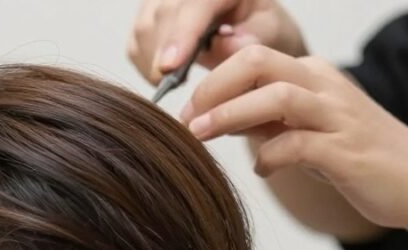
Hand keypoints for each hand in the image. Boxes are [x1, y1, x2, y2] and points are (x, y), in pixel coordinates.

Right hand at [128, 0, 305, 84]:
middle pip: (163, 14)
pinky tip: (168, 76)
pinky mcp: (148, 18)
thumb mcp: (270, 32)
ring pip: (144, 28)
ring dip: (155, 62)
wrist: (251, 27)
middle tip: (173, 84)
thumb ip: (252, 38)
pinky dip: (147, 66)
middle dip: (163, 53)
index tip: (171, 66)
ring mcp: (164, 1)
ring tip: (177, 79)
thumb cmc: (261, 28)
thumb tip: (225, 45)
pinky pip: (136, 44)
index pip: (194, 4)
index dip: (180, 35)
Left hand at [180, 45, 407, 233]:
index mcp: (311, 76)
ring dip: (230, 114)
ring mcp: (337, 116)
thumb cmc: (352, 156)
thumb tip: (211, 115)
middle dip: (213, 87)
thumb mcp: (300, 131)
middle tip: (184, 117)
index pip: (251, 57)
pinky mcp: (345, 151)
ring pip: (276, 96)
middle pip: (258, 62)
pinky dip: (269, 156)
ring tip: (198, 136)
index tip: (181, 107)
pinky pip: (297, 144)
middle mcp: (324, 87)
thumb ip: (262, 119)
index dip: (209, 78)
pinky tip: (261, 170)